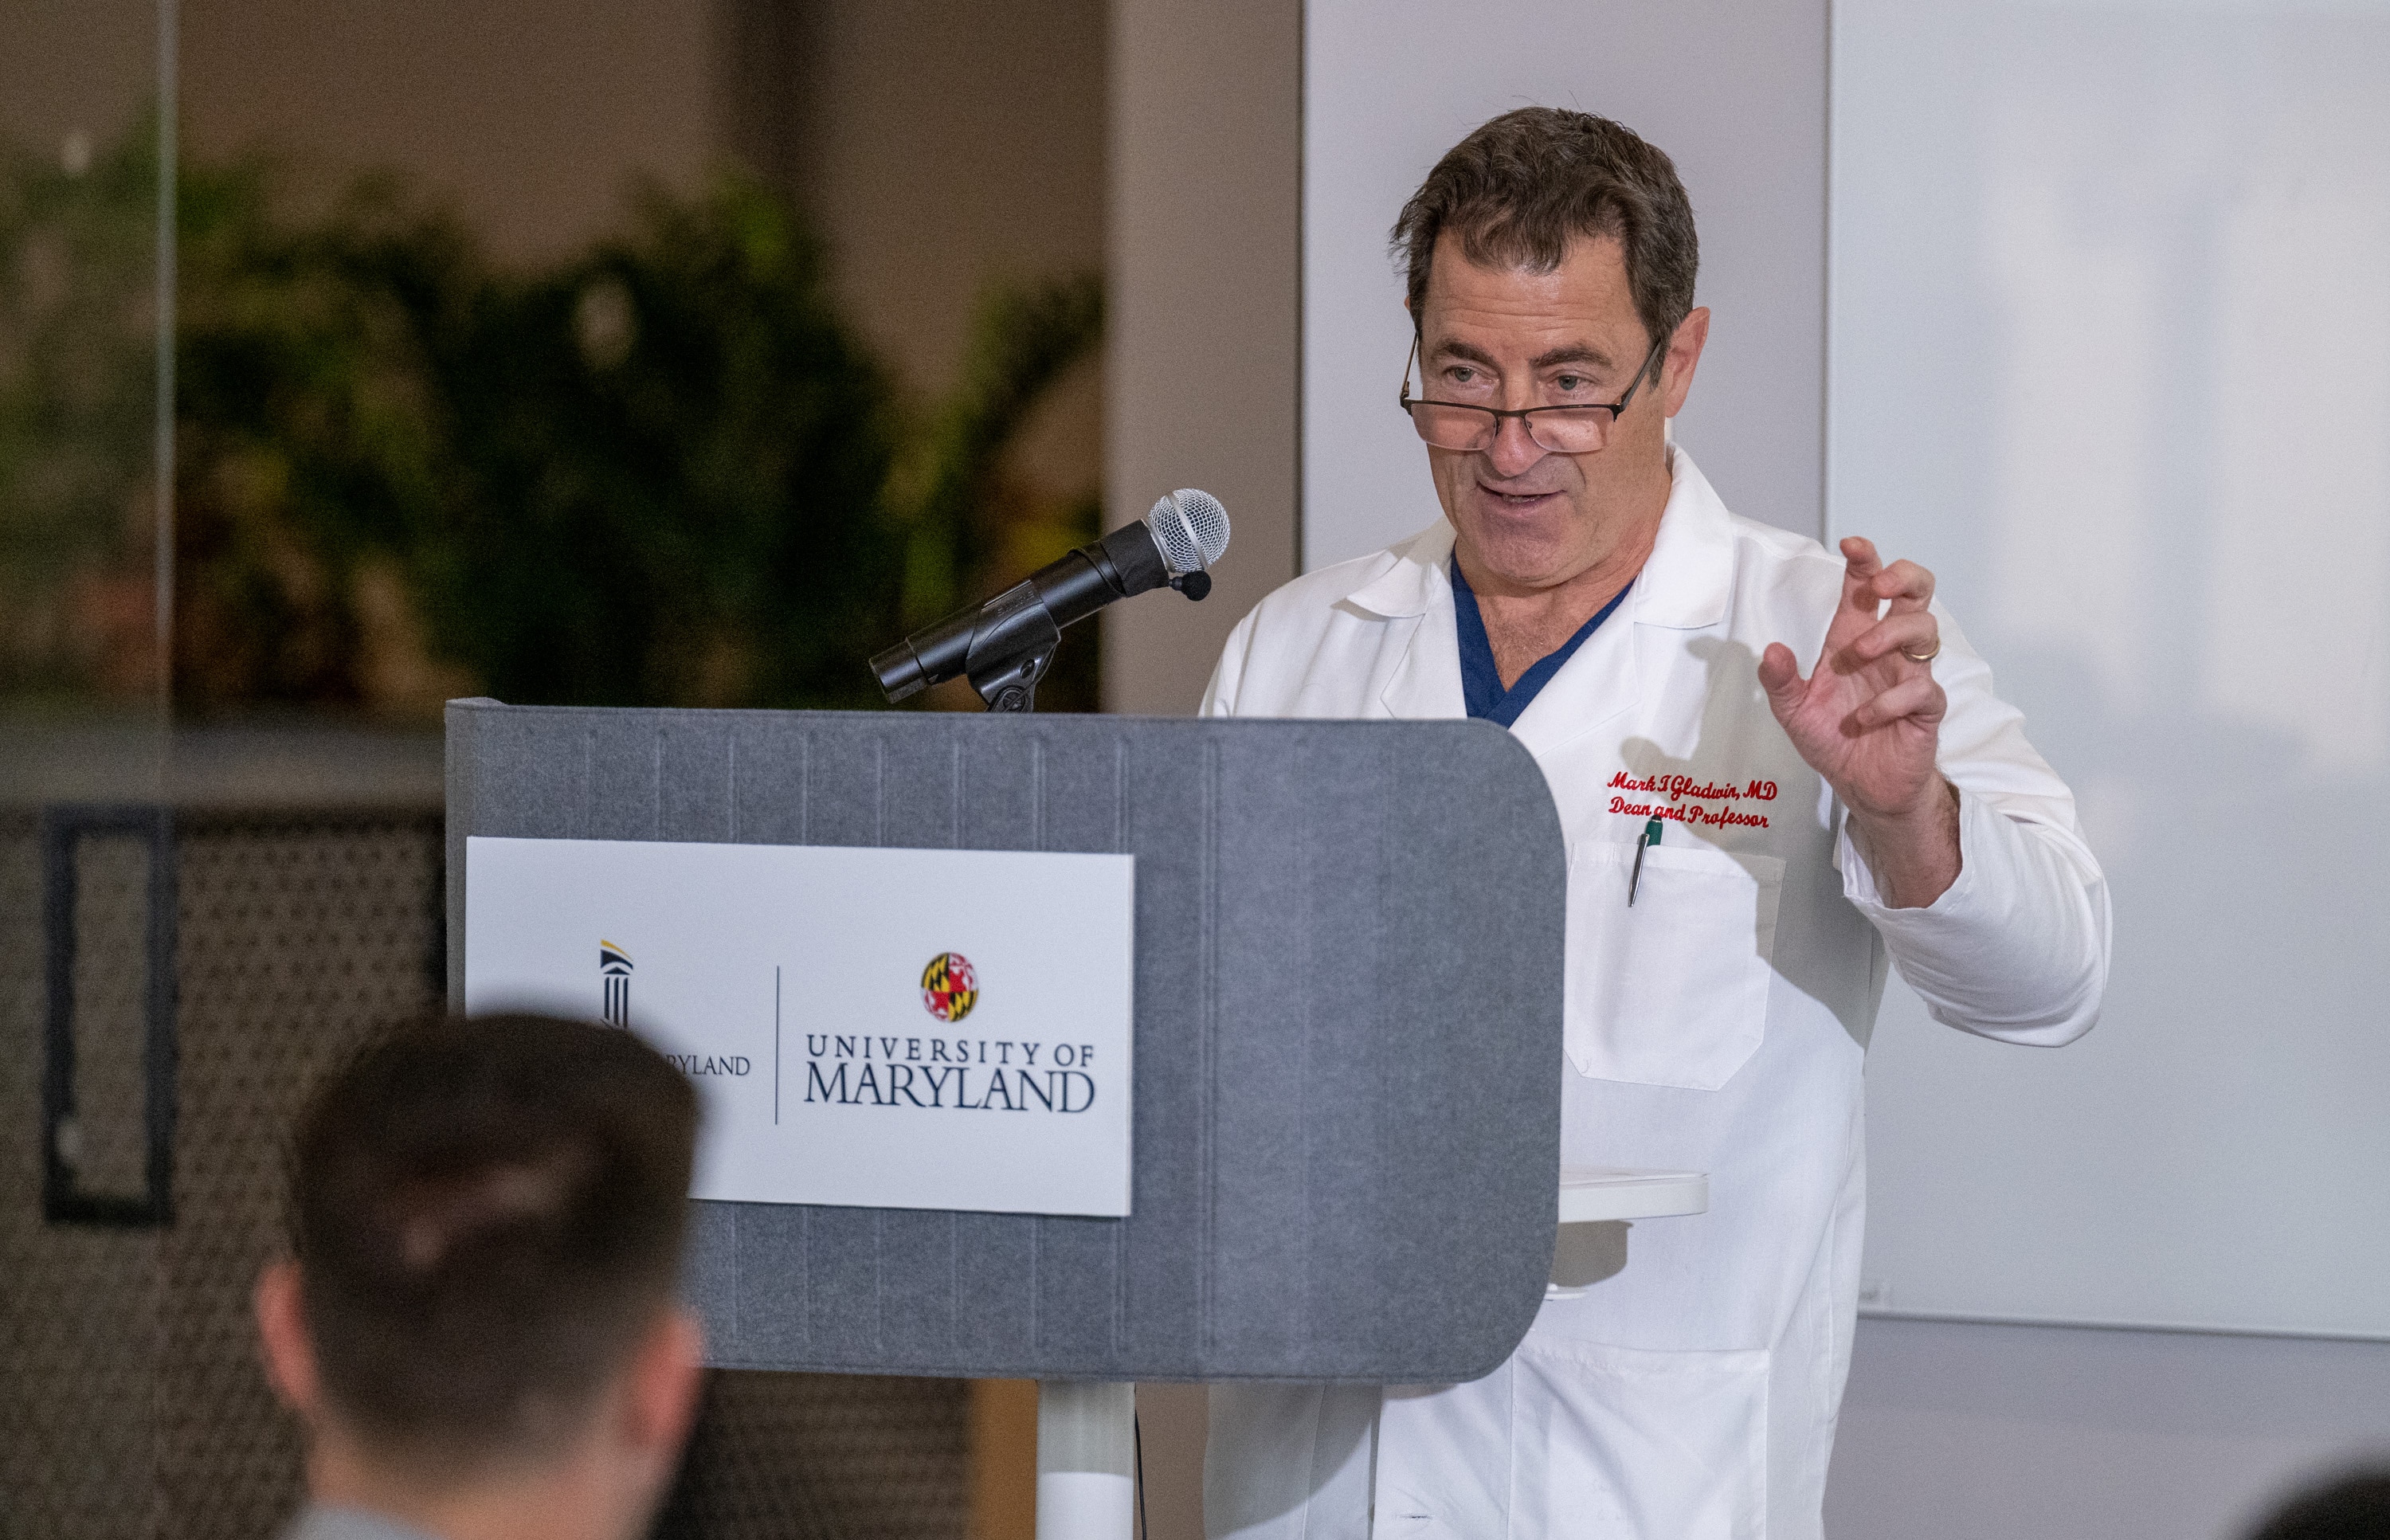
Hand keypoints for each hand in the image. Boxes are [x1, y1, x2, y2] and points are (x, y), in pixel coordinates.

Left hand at [1757, 537, 1959, 906]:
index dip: (1865, 561)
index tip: (1851, 544)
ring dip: (1891, 635)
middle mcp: (1887, 652)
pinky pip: (1923, 689)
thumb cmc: (1834, 740)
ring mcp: (1910, 676)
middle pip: (1915, 593)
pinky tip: (1865, 718)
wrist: (1862, 787)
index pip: (1865, 589)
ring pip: (1927, 632)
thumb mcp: (1794, 712)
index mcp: (1854, 640)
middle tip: (1879, 586)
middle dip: (1903, 577)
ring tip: (1859, 655)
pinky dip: (1891, 700)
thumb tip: (1771, 650)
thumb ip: (1780, 682)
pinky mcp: (1925, 709)